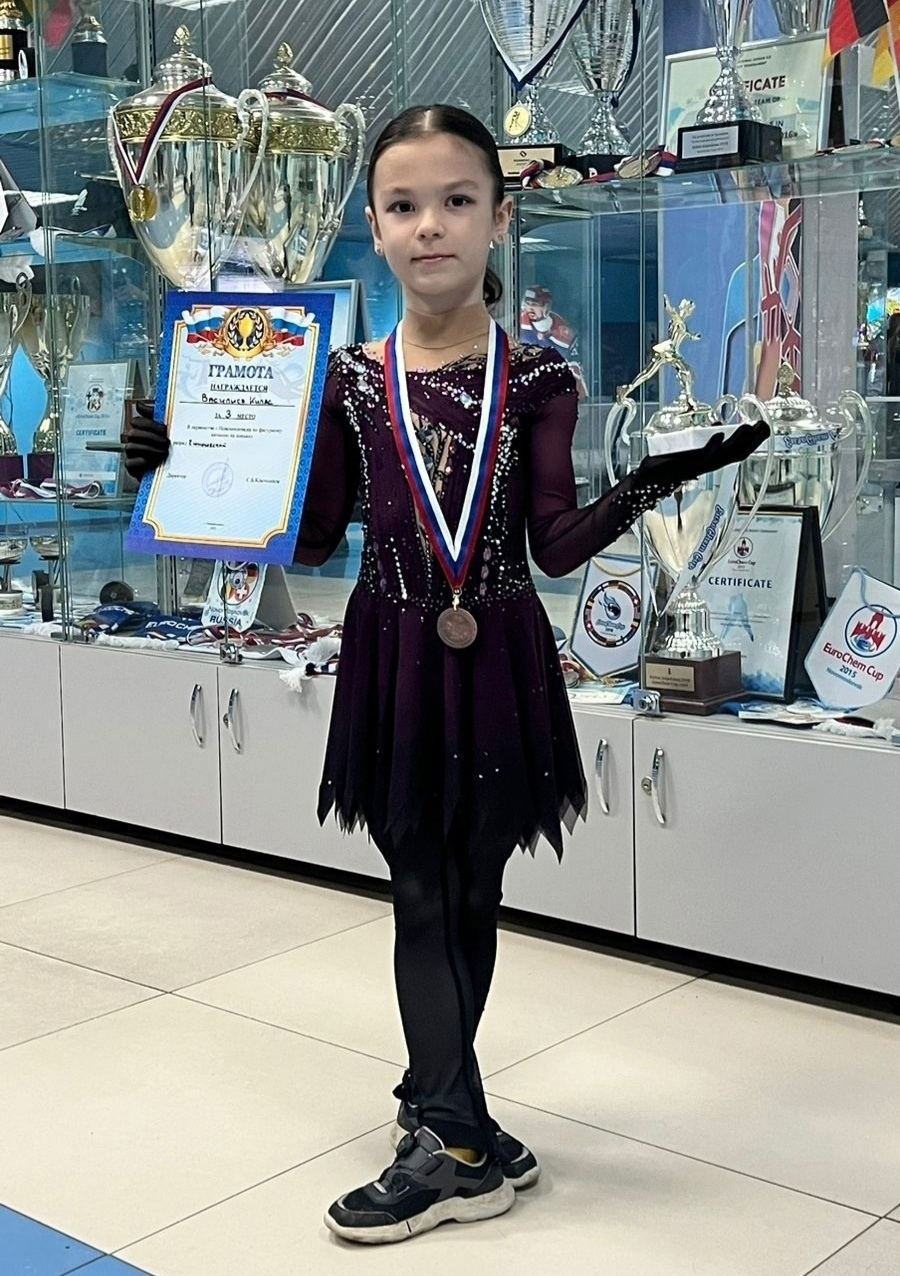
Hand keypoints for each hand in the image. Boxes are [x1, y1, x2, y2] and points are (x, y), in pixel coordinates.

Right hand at [123, 399, 168, 479]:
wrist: (179, 471)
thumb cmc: (172, 448)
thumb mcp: (168, 428)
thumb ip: (156, 414)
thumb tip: (139, 405)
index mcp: (142, 430)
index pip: (137, 422)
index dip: (149, 424)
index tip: (164, 429)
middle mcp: (135, 441)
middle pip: (132, 434)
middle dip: (151, 437)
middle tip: (166, 442)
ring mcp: (132, 454)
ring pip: (131, 447)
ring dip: (149, 449)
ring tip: (164, 453)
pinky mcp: (133, 469)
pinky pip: (130, 463)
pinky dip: (142, 462)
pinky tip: (154, 462)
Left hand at [636, 419, 769, 490]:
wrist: (645, 482)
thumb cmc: (665, 466)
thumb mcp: (688, 450)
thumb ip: (704, 441)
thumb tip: (720, 427)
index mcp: (709, 462)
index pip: (736, 452)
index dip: (751, 442)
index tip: (764, 428)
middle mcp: (706, 466)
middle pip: (734, 455)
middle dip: (751, 441)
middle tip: (764, 426)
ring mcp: (696, 467)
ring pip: (722, 455)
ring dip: (736, 442)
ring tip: (747, 428)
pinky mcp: (683, 467)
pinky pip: (701, 458)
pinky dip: (711, 447)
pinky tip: (719, 435)